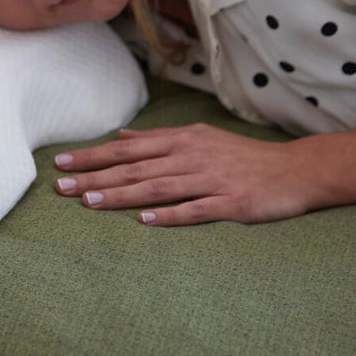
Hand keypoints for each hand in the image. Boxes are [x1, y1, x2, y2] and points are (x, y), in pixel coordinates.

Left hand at [53, 123, 355, 225]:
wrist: (294, 171)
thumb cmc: (240, 157)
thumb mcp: (199, 139)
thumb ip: (159, 138)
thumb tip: (122, 135)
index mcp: (181, 140)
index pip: (127, 148)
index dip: (93, 156)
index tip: (61, 163)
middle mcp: (191, 156)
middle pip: (135, 167)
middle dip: (95, 176)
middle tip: (62, 187)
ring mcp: (210, 179)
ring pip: (157, 187)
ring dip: (121, 194)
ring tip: (89, 202)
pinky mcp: (230, 203)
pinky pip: (193, 209)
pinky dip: (168, 215)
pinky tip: (143, 220)